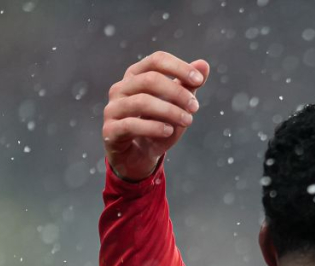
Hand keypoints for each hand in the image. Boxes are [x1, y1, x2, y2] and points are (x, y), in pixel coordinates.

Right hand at [103, 51, 210, 181]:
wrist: (139, 156)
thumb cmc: (158, 125)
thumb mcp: (177, 106)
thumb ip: (188, 86)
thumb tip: (204, 64)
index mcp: (136, 76)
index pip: (156, 60)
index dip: (178, 67)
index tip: (199, 80)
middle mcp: (121, 88)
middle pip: (150, 79)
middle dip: (177, 92)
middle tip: (195, 107)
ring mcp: (113, 108)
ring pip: (142, 101)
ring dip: (170, 111)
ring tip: (188, 120)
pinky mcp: (111, 130)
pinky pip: (131, 124)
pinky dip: (154, 127)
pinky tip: (169, 131)